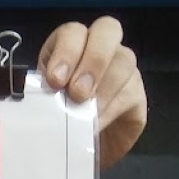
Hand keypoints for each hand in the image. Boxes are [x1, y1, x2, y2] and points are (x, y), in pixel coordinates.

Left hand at [38, 17, 146, 169]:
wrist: (76, 147)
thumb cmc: (57, 119)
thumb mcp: (43, 103)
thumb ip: (44, 94)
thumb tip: (41, 102)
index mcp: (71, 45)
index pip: (74, 31)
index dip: (66, 51)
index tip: (55, 80)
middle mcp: (101, 48)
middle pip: (108, 31)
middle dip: (92, 60)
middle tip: (77, 93)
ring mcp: (123, 68)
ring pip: (123, 62)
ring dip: (102, 89)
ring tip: (84, 115)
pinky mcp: (136, 94)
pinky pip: (131, 93)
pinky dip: (111, 110)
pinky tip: (95, 125)